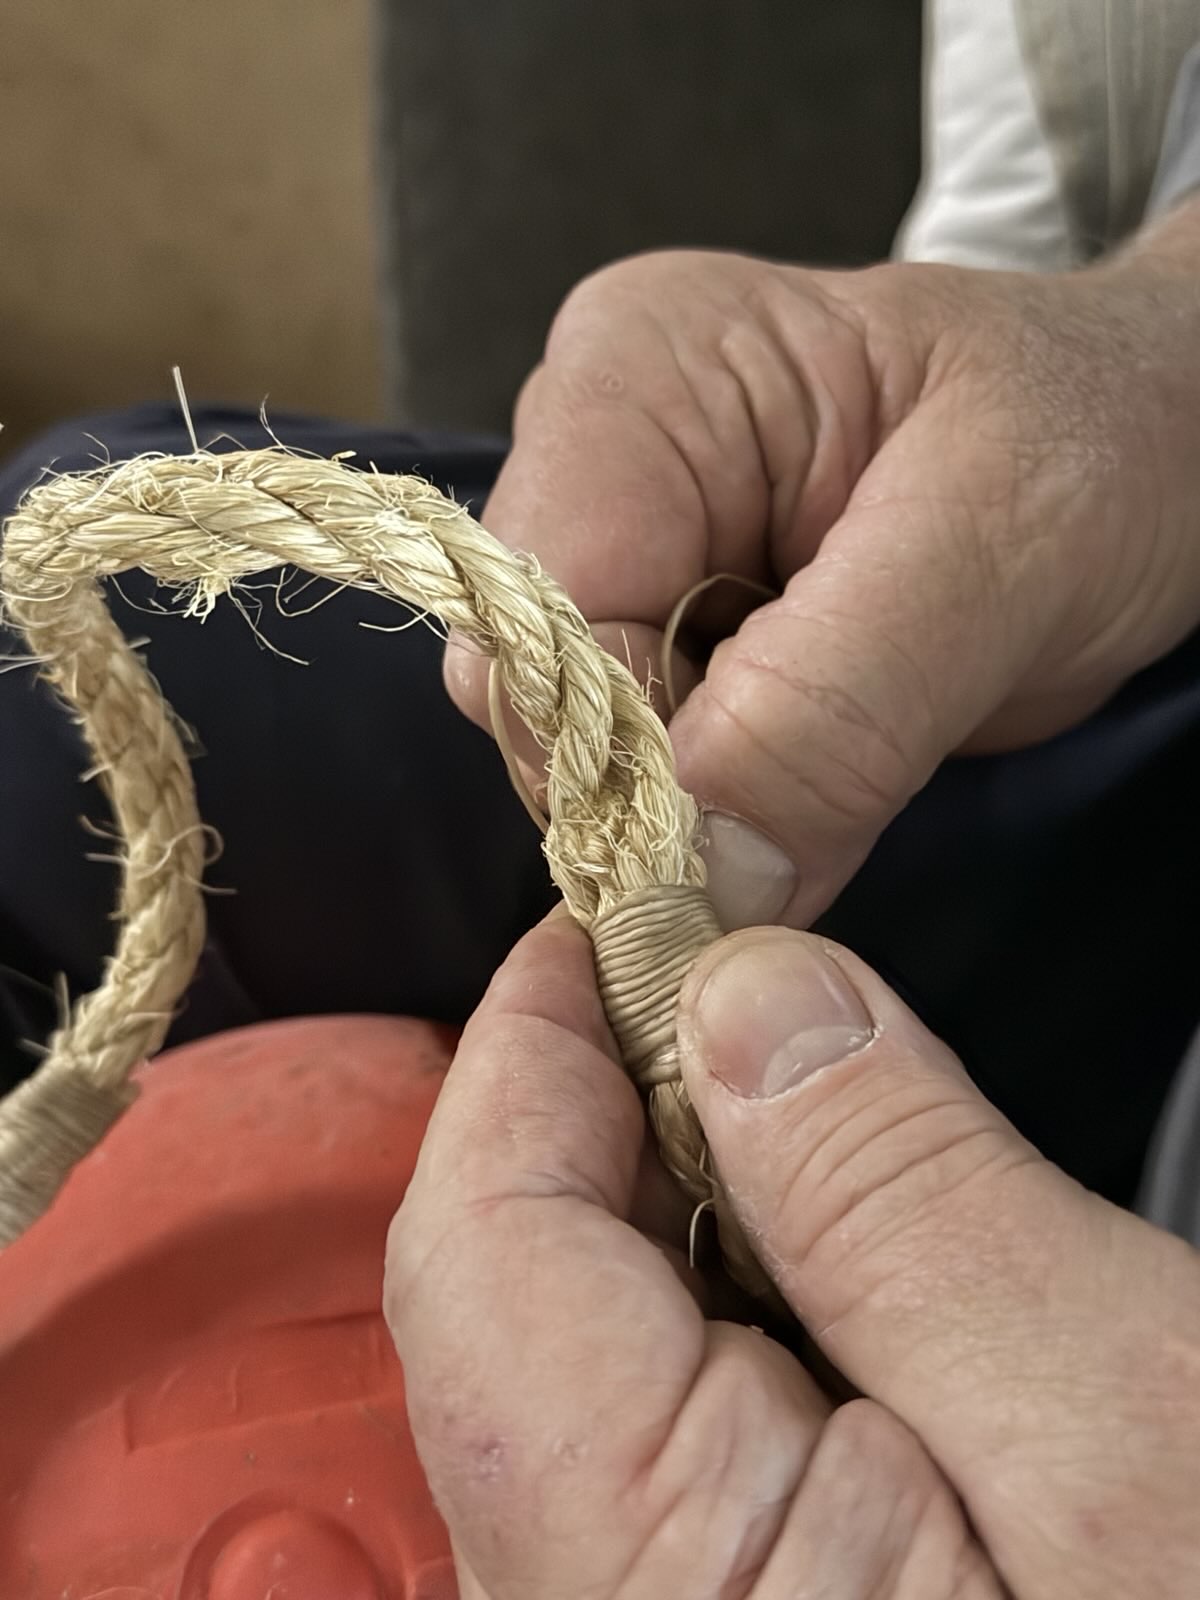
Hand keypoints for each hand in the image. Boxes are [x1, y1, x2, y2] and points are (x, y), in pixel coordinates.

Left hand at [385, 917, 1199, 1596]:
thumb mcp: (1113, 1430)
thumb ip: (900, 1197)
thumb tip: (747, 998)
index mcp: (638, 1576)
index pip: (482, 1229)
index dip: (538, 1035)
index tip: (623, 910)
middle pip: (519, 1279)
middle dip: (622, 1101)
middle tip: (747, 977)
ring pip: (595, 1342)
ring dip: (695, 1196)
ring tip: (816, 1106)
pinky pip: (672, 1426)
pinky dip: (745, 1302)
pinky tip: (845, 1265)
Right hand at [446, 212, 1199, 927]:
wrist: (1157, 443)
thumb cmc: (1099, 436)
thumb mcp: (999, 549)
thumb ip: (836, 706)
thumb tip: (694, 867)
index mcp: (644, 370)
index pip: (532, 608)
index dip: (615, 751)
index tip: (728, 860)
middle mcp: (599, 447)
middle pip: (532, 681)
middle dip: (657, 787)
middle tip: (804, 818)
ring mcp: (627, 535)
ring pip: (577, 738)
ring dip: (695, 803)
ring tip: (834, 764)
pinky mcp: (666, 614)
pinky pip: (639, 756)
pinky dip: (714, 808)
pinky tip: (806, 773)